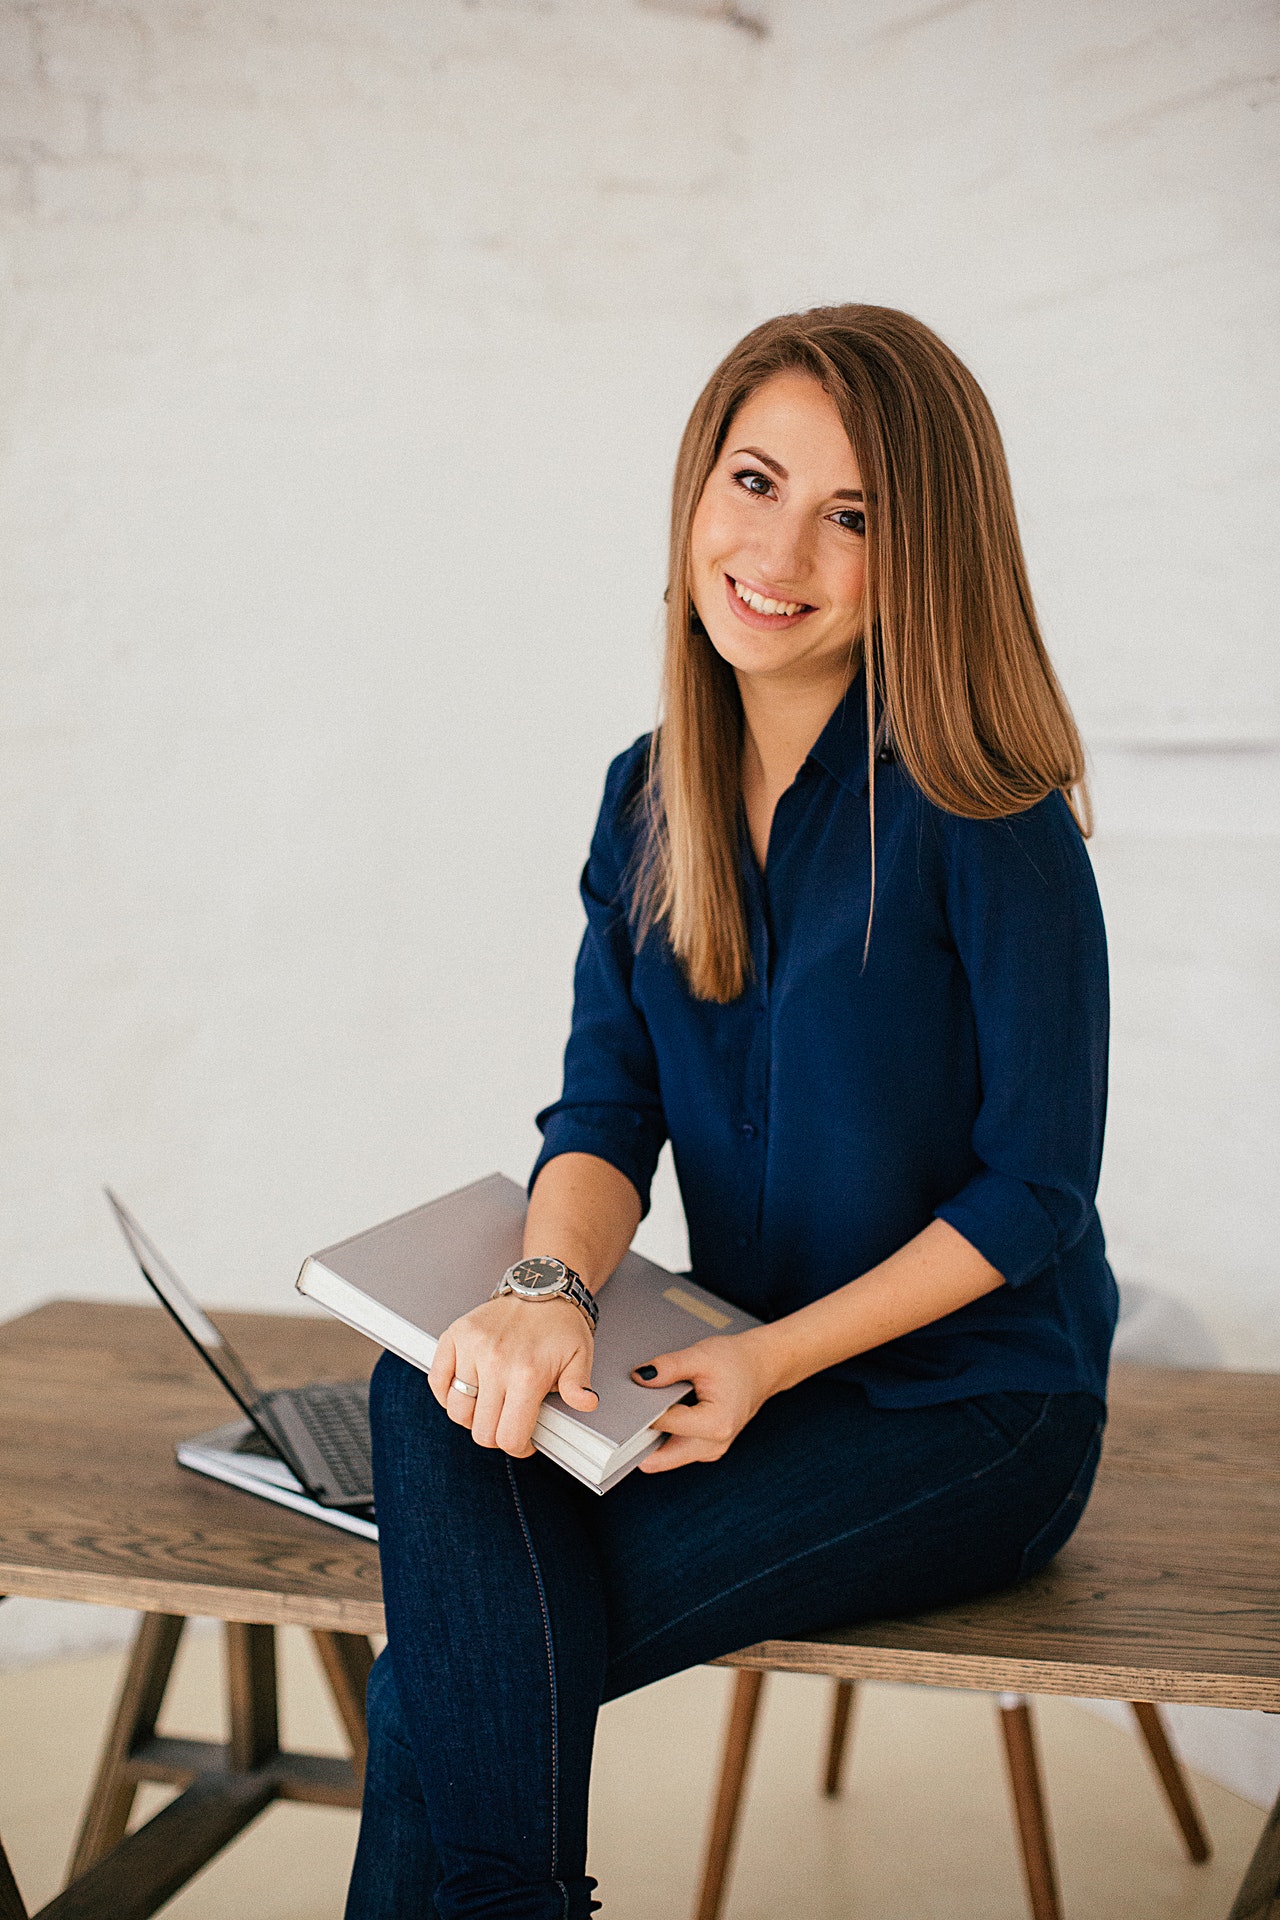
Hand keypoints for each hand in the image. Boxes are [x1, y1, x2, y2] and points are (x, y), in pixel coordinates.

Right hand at [428, 1295, 597, 1457]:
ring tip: (489, 1407)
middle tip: (507, 1424)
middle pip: (481, 1431)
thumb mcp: (580, 1356)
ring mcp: (471, 1348)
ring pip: (457, 1411)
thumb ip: (578, 1385)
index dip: (517, 1448)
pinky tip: (466, 1392)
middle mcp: (496, 1362)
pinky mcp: (454, 1336)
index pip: (509, 1437)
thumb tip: (585, 1402)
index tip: (522, 1442)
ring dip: (472, 1418)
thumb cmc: (560, 1325)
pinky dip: (447, 1395)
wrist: (541, 1287)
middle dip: (496, 1436)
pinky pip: (437, 1382)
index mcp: (528, 1374)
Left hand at [632, 1329, 778, 1472]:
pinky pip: (675, 1450)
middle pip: (660, 1457)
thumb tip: (639, 1378)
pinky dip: (663, 1436)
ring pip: (665, 1457)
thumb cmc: (736, 1361)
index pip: (664, 1424)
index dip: (640, 1412)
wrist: (762, 1367)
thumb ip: (668, 1367)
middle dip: (638, 1441)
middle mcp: (714, 1445)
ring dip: (650, 1439)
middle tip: (620, 1421)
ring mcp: (710, 1451)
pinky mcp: (706, 1449)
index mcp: (715, 1424)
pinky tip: (658, 1415)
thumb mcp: (701, 1355)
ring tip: (642, 1412)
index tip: (622, 1404)